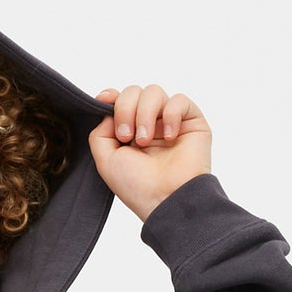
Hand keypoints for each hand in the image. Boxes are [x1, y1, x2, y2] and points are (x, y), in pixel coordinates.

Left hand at [88, 83, 211, 219]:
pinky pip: (179, 100)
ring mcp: (170, 122)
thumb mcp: (105, 161)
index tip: (105, 101)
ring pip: (153, 92)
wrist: (166, 199)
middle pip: (134, 92)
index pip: (120, 101)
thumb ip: (99, 133)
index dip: (112, 97)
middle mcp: (150, 124)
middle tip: (127, 137)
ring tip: (145, 140)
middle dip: (125, 109)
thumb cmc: (138, 187)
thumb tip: (107, 111)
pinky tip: (170, 137)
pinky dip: (171, 115)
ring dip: (145, 113)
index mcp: (129, 132)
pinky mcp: (192, 121)